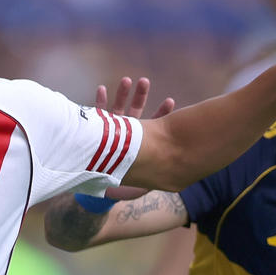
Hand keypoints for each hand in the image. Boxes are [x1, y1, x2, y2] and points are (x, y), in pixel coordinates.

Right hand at [95, 77, 174, 199]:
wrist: (97, 193)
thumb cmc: (121, 190)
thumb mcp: (143, 185)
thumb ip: (158, 175)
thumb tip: (180, 171)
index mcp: (139, 146)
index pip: (154, 128)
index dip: (162, 115)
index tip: (170, 101)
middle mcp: (125, 137)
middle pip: (136, 113)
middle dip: (140, 97)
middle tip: (144, 81)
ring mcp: (110, 133)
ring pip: (117, 110)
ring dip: (121, 95)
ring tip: (126, 80)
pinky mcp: (94, 133)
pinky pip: (96, 116)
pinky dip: (99, 102)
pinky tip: (101, 89)